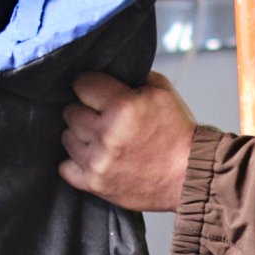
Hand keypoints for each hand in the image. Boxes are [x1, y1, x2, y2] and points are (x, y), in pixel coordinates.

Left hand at [59, 72, 197, 210]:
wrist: (189, 175)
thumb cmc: (177, 133)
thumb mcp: (162, 91)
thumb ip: (132, 76)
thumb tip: (108, 70)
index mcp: (123, 107)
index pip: (81, 84)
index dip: (91, 86)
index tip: (97, 92)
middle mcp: (107, 134)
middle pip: (70, 112)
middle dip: (85, 111)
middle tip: (103, 117)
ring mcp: (98, 162)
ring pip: (67, 138)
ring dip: (81, 136)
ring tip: (102, 139)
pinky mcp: (95, 184)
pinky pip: (65, 167)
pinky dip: (77, 162)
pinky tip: (95, 157)